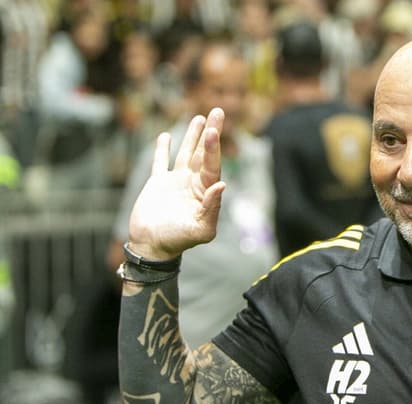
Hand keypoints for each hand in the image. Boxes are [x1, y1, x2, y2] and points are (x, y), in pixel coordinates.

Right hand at [127, 108, 225, 259]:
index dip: (213, 148)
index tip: (214, 131)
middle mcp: (193, 184)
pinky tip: (166, 136)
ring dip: (192, 136)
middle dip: (211, 133)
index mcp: (205, 192)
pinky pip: (161, 163)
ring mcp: (176, 183)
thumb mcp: (201, 229)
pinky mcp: (158, 184)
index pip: (212, 165)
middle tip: (219, 111)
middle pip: (204, 154)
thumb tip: (222, 185)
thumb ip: (212, 208)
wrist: (152, 247)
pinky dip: (163, 149)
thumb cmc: (178, 241)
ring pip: (186, 154)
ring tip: (200, 118)